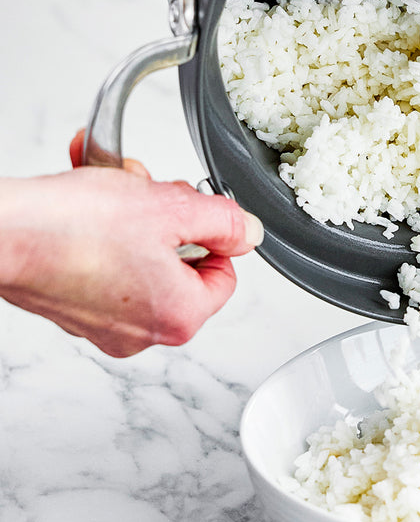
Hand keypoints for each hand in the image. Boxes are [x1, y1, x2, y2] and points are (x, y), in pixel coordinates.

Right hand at [0, 140, 262, 356]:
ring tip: (114, 188)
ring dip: (134, 215)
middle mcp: (140, 333)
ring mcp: (101, 322)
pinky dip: (101, 228)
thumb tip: (247, 233)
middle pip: (181, 263)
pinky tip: (87, 201)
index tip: (192, 210)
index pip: (224, 275)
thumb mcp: (174, 208)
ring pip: (142, 256)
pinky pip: (104, 261)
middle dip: (168, 217)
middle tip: (148, 191)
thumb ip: (224, 221)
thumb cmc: (72, 229)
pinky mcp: (70, 305)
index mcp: (178, 318)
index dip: (212, 234)